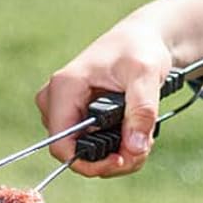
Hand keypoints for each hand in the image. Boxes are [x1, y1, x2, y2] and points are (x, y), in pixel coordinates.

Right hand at [36, 0, 202, 177]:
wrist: (141, 39)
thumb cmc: (140, 49)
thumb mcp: (146, 75)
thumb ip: (142, 111)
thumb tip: (134, 149)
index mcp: (64, 87)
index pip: (61, 144)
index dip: (90, 163)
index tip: (123, 160)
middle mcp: (56, 100)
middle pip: (74, 153)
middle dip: (111, 159)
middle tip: (143, 146)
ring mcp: (63, 110)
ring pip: (84, 153)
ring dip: (117, 154)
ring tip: (143, 135)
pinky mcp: (75, 116)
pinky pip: (90, 145)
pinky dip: (116, 147)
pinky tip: (135, 132)